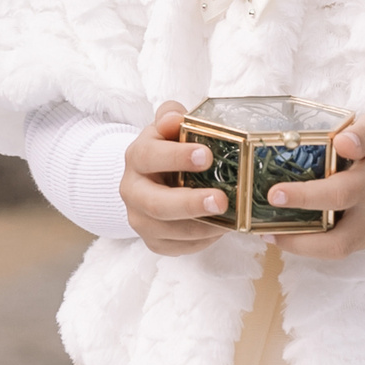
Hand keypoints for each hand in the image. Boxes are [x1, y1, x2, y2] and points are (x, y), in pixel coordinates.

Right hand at [122, 104, 229, 256]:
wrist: (151, 179)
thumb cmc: (167, 150)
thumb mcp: (167, 129)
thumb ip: (170, 117)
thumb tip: (175, 117)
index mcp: (136, 158)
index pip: (150, 156)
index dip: (176, 156)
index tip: (207, 155)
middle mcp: (132, 191)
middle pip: (156, 203)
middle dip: (190, 204)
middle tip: (221, 200)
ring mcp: (141, 220)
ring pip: (170, 230)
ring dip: (203, 226)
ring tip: (231, 218)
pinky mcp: (154, 242)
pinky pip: (180, 247)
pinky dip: (203, 241)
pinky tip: (222, 229)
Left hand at [269, 109, 364, 259]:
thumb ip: (364, 133)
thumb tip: (342, 143)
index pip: (337, 195)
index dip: (304, 198)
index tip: (274, 194)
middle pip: (336, 242)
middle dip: (297, 242)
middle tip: (264, 230)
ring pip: (339, 250)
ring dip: (304, 247)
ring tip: (272, 232)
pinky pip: (346, 245)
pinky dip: (319, 243)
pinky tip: (297, 229)